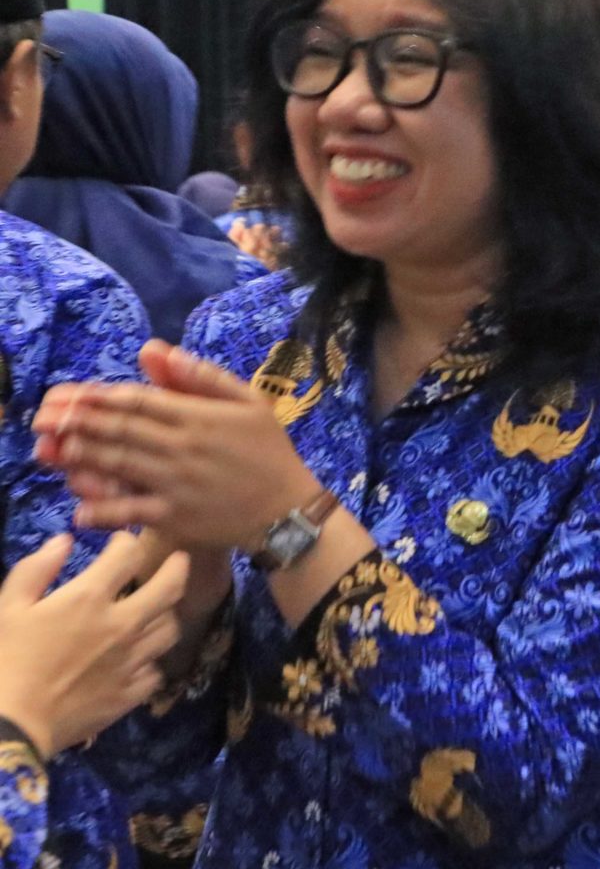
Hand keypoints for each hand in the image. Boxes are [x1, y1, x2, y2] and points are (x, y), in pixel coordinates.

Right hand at [0, 531, 189, 757]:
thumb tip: (64, 542)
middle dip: (178, 566)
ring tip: (159, 609)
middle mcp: (122, 625)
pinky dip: (151, 660)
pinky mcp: (131, 692)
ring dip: (166, 613)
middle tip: (179, 559)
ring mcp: (131, 660)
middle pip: (169, 587)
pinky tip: (140, 658)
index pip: (127, 555)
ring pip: (169, 628)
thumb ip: (36, 569)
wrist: (11, 723)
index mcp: (89, 599)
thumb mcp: (8, 607)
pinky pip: (155, 670)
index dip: (127, 542)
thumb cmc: (4, 660)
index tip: (123, 543)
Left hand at [35, 340, 323, 553]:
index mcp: (197, 417)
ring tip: (49, 450)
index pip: (136, 400)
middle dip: (75, 422)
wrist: (288, 509)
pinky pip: (130, 512)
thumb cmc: (267, 452)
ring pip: (117, 466)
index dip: (95, 396)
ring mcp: (175, 484)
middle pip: (118, 430)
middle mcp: (181, 447)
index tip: (64, 394)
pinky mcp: (174, 517)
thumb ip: (201, 376)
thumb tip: (156, 350)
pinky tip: (78, 509)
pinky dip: (103, 511)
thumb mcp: (247, 402)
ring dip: (78, 457)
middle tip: (41, 418)